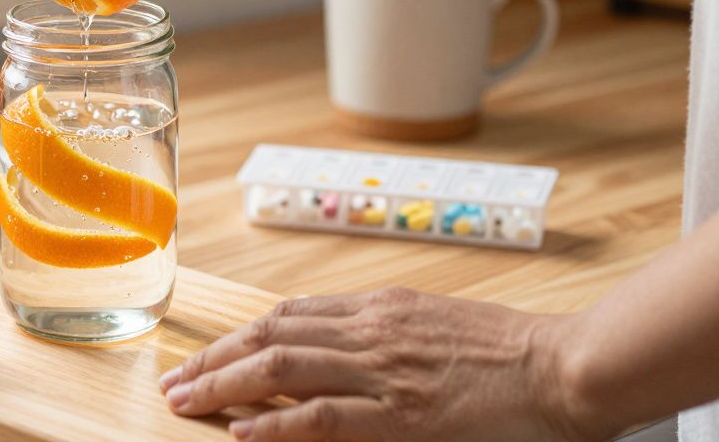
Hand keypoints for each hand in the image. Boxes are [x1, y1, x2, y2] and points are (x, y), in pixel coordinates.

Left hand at [160, 287, 608, 440]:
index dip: (238, 336)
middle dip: (214, 358)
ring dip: (224, 384)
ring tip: (185, 401)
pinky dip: (275, 422)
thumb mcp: (431, 322)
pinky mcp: (402, 412)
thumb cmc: (505, 349)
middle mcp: (370, 330)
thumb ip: (380, 329)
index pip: (286, 315)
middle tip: (174, 380)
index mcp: (377, 307)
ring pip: (281, 367)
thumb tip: (330, 340)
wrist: (563, 367)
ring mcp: (383, 369)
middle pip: (269, 335)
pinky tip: (242, 430)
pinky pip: (322, 415)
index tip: (205, 353)